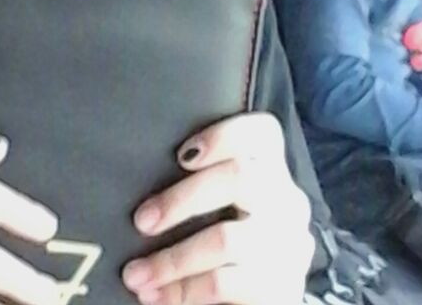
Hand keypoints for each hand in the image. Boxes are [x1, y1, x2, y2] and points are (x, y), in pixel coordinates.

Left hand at [121, 113, 312, 304]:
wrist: (266, 292)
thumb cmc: (234, 230)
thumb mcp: (228, 198)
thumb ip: (203, 178)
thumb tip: (140, 185)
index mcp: (272, 167)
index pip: (261, 133)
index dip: (223, 137)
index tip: (180, 155)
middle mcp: (286, 200)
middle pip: (239, 178)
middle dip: (182, 199)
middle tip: (142, 221)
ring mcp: (287, 245)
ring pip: (226, 239)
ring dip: (172, 259)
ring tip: (135, 274)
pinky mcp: (280, 286)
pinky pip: (223, 283)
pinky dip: (183, 290)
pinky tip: (157, 296)